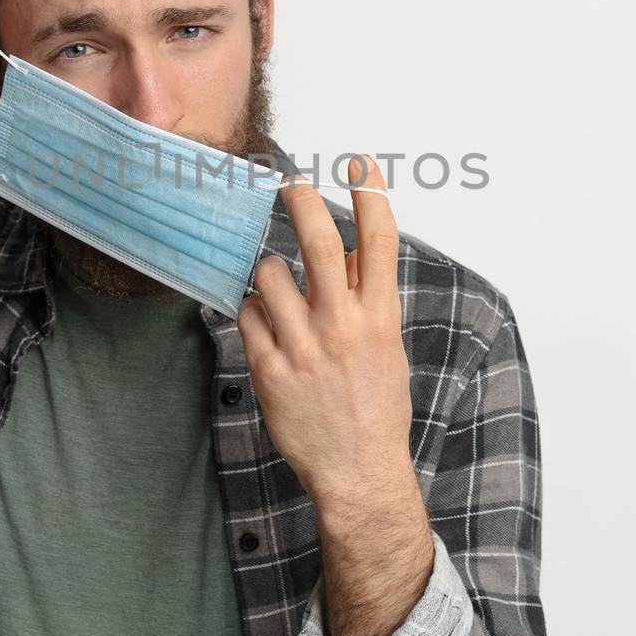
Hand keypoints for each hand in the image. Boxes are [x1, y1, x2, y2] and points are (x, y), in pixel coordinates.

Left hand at [236, 154, 413, 508]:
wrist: (358, 472)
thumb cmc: (375, 408)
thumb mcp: (387, 348)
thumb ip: (369, 298)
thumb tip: (354, 253)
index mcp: (379, 319)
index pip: (380, 243)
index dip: (372, 194)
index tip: (359, 163)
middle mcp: (342, 327)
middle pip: (320, 243)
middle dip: (302, 200)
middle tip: (288, 179)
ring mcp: (303, 348)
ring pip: (269, 275)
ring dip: (268, 272)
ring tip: (276, 290)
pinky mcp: (269, 369)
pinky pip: (248, 316)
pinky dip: (253, 313)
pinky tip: (265, 327)